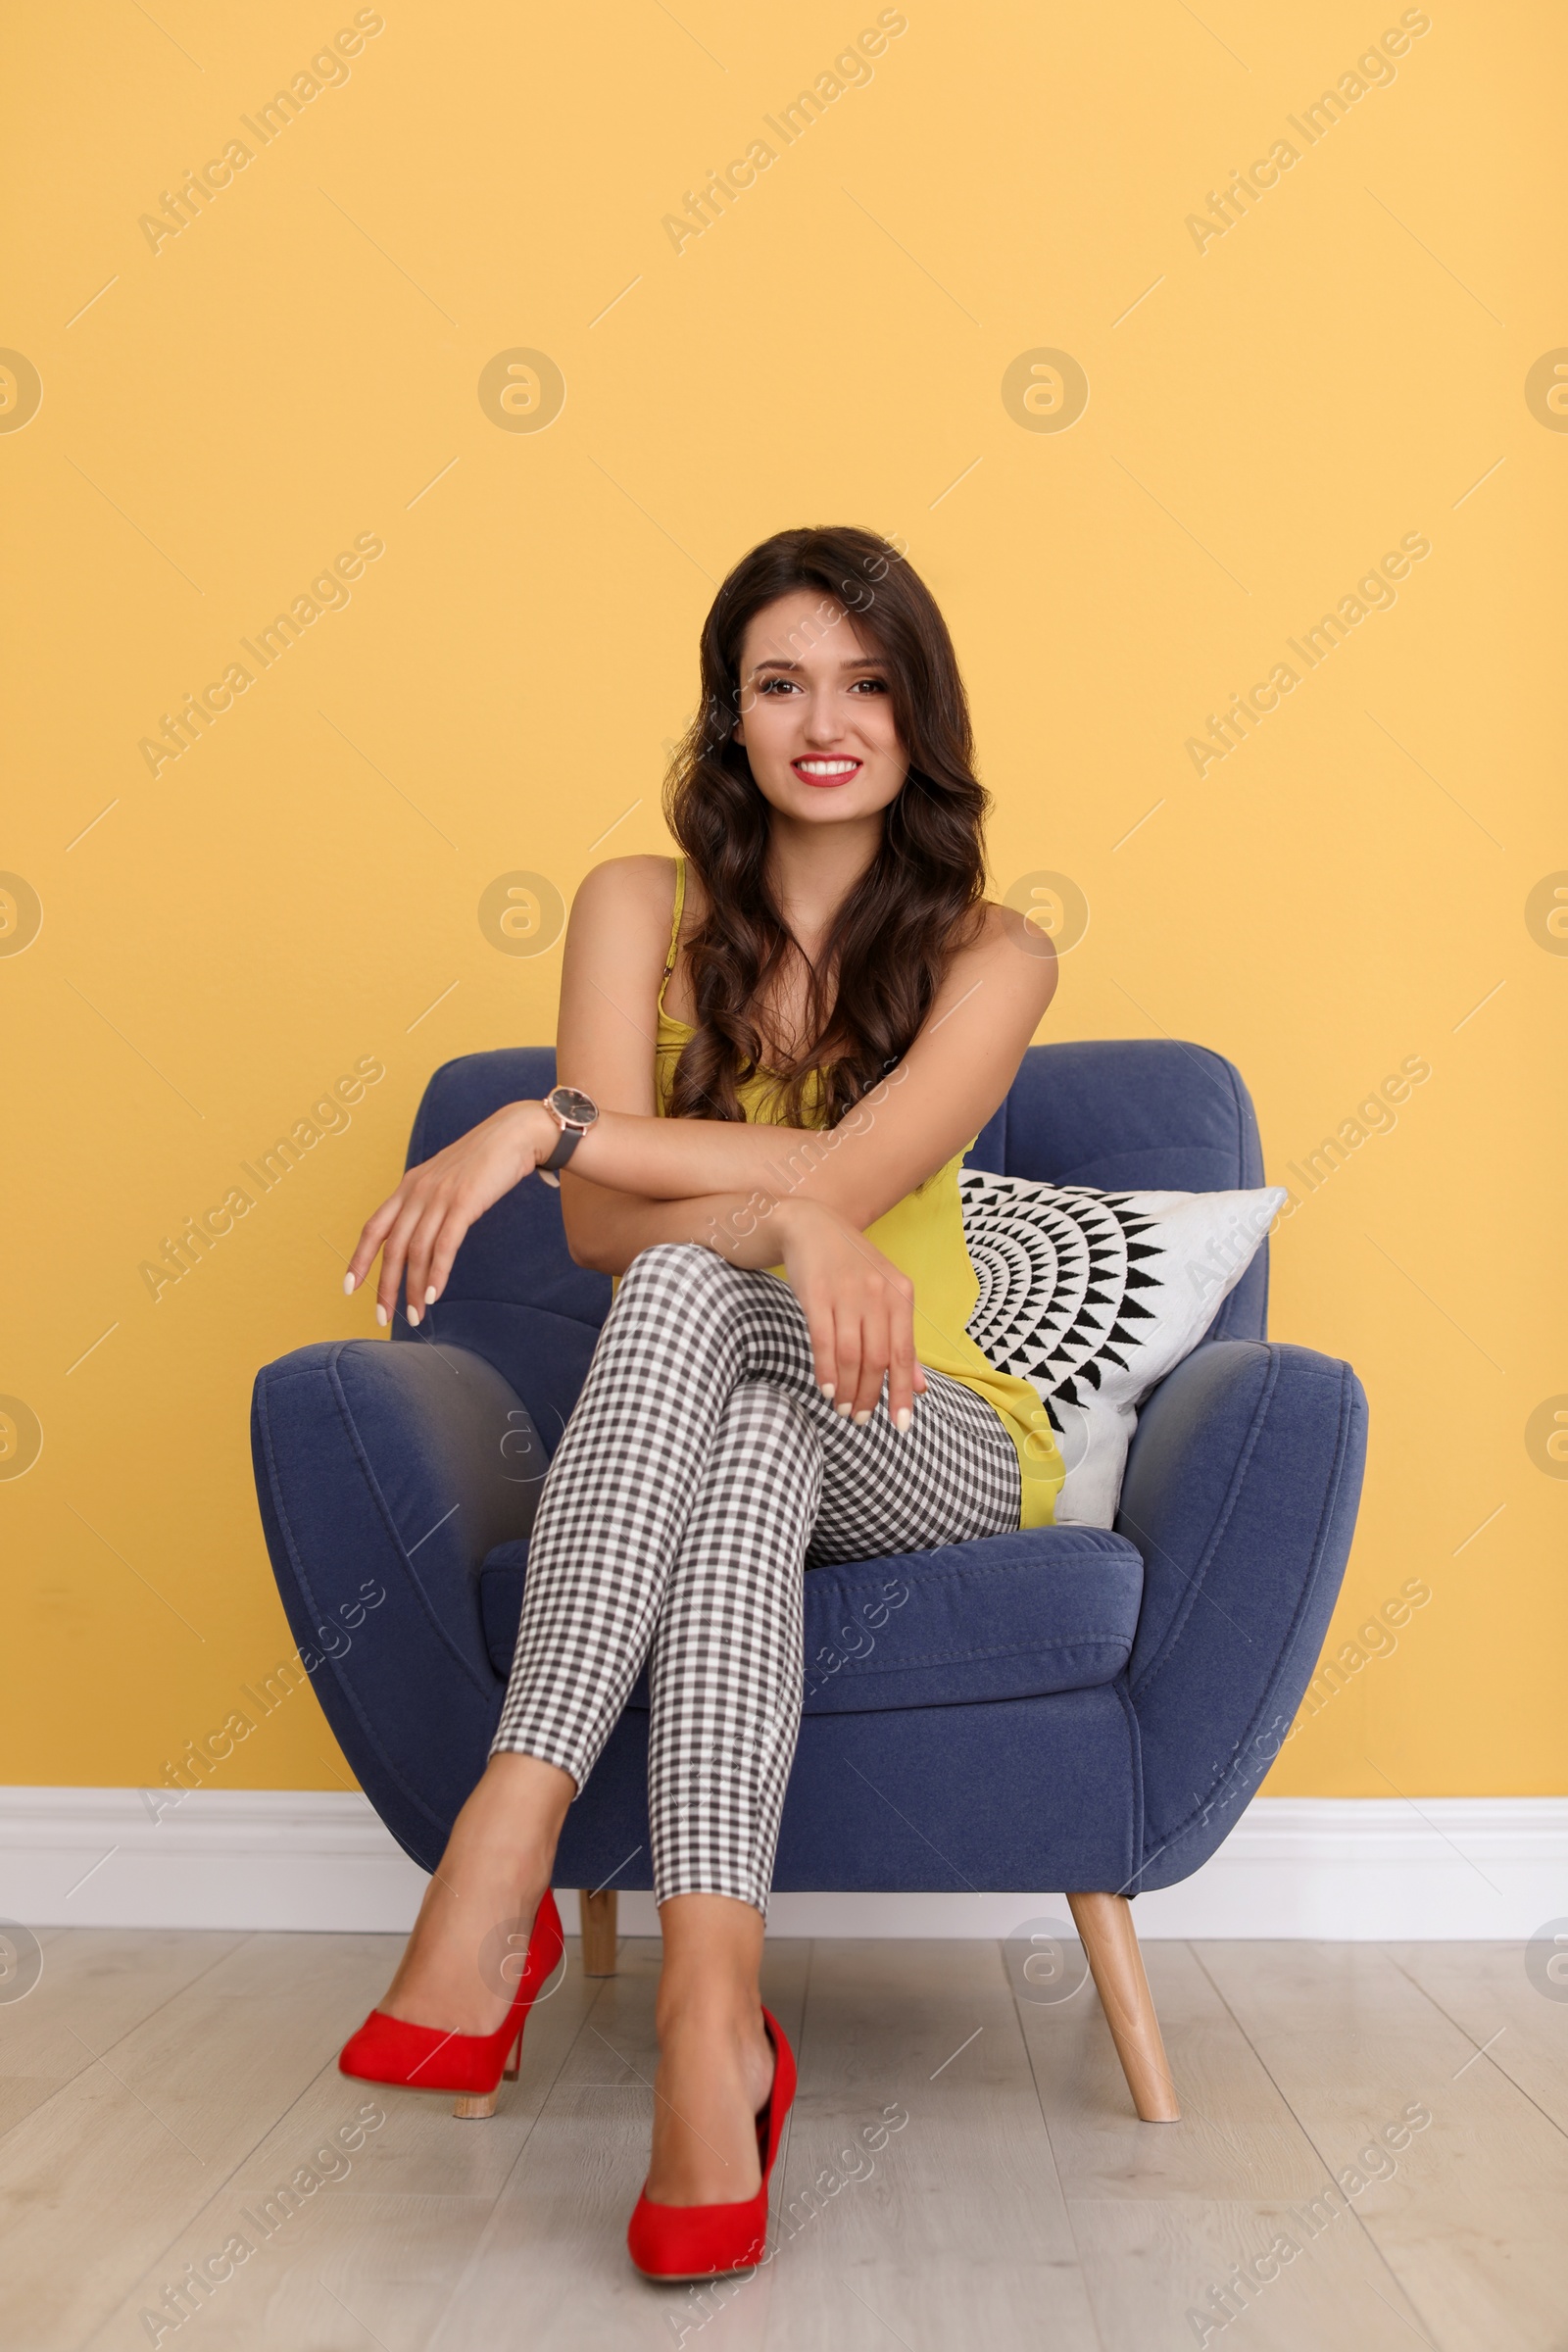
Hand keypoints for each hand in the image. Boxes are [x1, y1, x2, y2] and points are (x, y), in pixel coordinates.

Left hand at [346, 1100, 551, 1325]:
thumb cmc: (484, 1160)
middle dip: (385, 1287)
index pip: (373, 1228)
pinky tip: (434, 1295)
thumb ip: (429, 1203)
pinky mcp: (463, 1203)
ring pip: (416, 1251)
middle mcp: (417, 1192)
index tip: (349, 1287)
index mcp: (408, 1187)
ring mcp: (439, 1197)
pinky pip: (444, 1245)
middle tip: (383, 1317)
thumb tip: (422, 1236)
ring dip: (414, 1288)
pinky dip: (437, 1273)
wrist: (513, 1134)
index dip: (359, 1259)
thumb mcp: (445, 1180)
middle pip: (392, 1247)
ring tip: (417, 1315)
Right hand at [772, 1200, 929, 1430]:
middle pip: (878, 1358)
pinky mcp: (817, 1293)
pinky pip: (823, 1340)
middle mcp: (878, 1293)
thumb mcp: (885, 1296)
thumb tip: (919, 1387)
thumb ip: (901, 1340)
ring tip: (843, 1408)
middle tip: (861, 1419)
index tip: (901, 1424)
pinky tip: (827, 1388)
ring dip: (847, 1388)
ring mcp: (847, 1293)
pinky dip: (825, 1369)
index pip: (905, 1353)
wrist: (812, 1225)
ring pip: (851, 1354)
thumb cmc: (852, 1267)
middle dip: (871, 1395)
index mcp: (901, 1294)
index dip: (902, 1392)